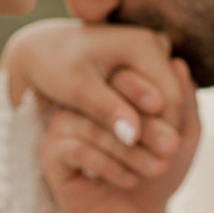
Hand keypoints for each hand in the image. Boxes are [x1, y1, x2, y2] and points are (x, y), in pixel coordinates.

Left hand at [0, 18, 181, 149]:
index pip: (169, 97)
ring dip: (155, 128)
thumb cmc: (55, 67)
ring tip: (146, 162)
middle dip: (163, 132)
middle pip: (170, 97)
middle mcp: (152, 44)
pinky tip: (134, 143)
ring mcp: (149, 52)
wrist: (42, 47)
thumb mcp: (78, 89)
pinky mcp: (141, 62)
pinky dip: (145, 118)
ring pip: (163, 98)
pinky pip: (152, 94)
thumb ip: (106, 110)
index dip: (164, 131)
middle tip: (156, 168)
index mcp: (143, 45)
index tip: (156, 161)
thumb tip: (133, 135)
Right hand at [42, 59, 200, 212]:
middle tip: (171, 147)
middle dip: (146, 125)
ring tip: (156, 168)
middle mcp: (86, 100)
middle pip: (108, 99)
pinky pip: (76, 149)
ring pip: (93, 126)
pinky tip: (129, 179)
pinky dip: (107, 165)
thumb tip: (179, 64)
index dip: (151, 93)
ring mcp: (65, 122)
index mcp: (114, 87)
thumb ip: (183, 102)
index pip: (126, 74)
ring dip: (130, 150)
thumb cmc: (160, 170)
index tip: (175, 121)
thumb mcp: (183, 137)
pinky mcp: (51, 151)